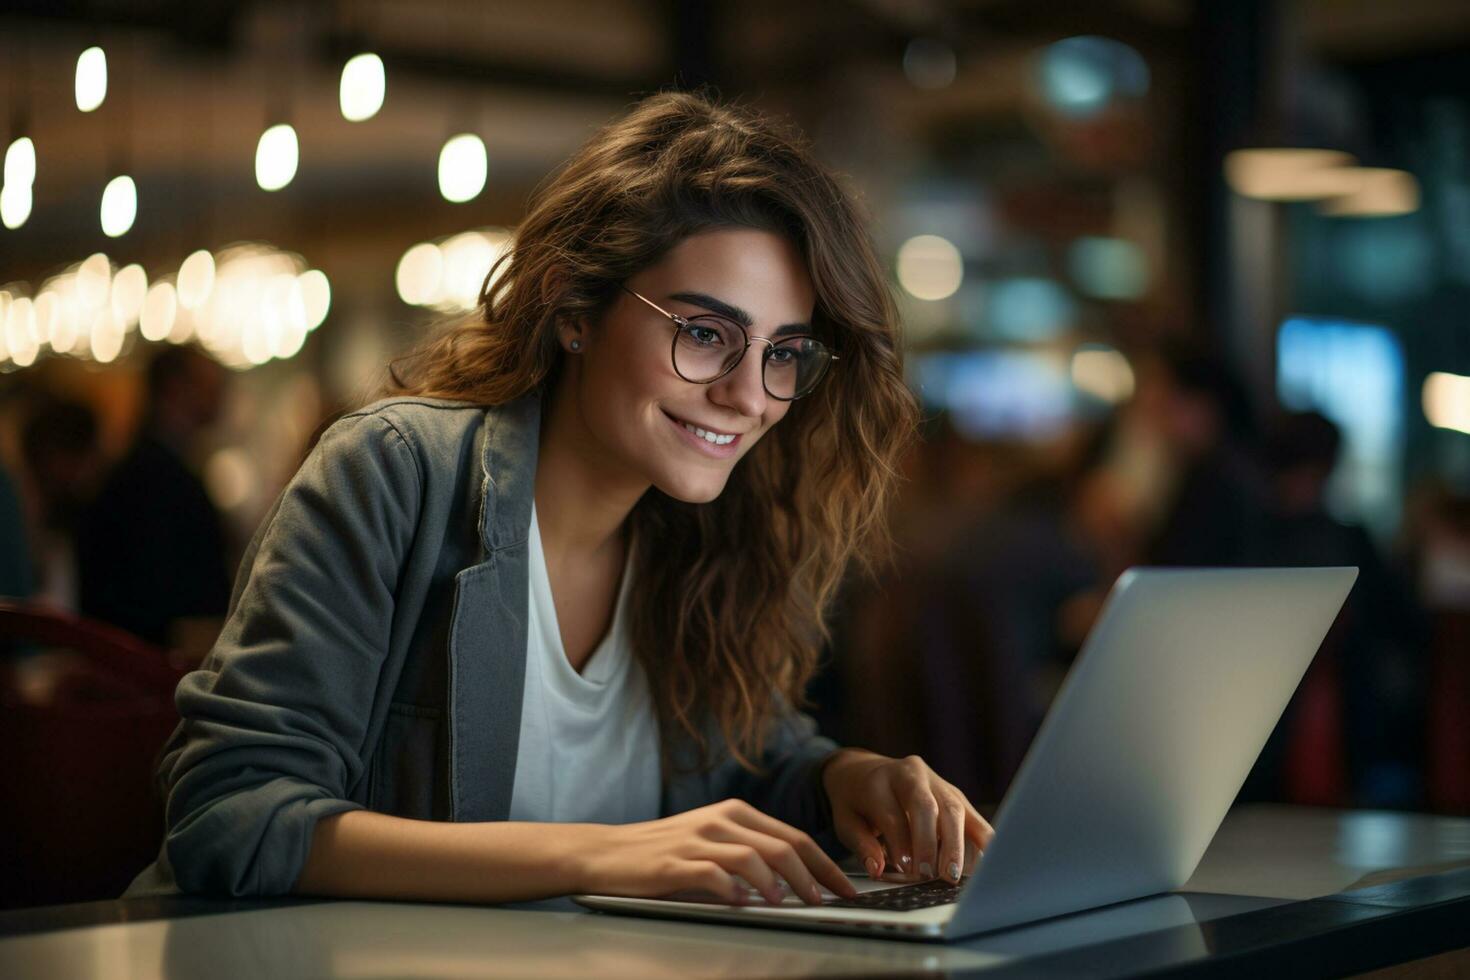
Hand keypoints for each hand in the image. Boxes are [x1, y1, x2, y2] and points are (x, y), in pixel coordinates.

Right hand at [573, 799, 859, 905]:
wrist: (606, 852)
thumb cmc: (663, 851)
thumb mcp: (711, 838)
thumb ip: (749, 849)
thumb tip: (799, 878)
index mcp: (735, 813)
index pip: (794, 836)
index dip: (825, 863)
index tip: (846, 888)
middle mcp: (721, 820)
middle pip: (783, 846)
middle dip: (814, 877)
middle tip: (830, 902)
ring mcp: (698, 840)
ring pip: (756, 858)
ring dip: (781, 884)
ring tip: (792, 905)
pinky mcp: (676, 863)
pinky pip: (716, 875)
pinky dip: (737, 891)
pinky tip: (746, 905)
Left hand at [821, 748, 993, 884]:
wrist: (864, 771)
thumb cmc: (855, 802)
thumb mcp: (844, 820)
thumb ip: (860, 844)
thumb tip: (877, 869)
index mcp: (879, 780)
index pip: (893, 813)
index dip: (901, 843)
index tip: (906, 870)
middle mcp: (911, 774)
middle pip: (927, 806)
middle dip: (932, 843)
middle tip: (933, 876)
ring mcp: (937, 782)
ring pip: (955, 809)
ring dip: (958, 846)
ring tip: (955, 876)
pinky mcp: (955, 794)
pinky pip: (973, 816)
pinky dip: (982, 841)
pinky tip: (985, 865)